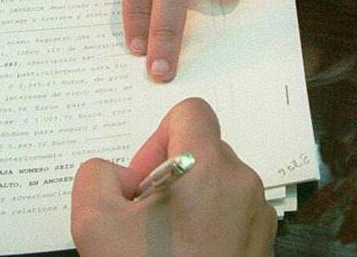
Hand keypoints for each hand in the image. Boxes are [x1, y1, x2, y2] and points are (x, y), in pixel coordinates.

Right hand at [71, 98, 275, 256]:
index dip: (156, 138)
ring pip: (216, 186)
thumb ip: (96, 175)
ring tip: (163, 245)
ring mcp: (259, 217)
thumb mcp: (94, 222)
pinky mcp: (263, 246)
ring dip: (187, 205)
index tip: (142, 183)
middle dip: (168, 177)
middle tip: (143, 221)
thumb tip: (117, 176)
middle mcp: (243, 184)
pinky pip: (232, 217)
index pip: (190, 112)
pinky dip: (207, 229)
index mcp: (208, 166)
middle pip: (202, 151)